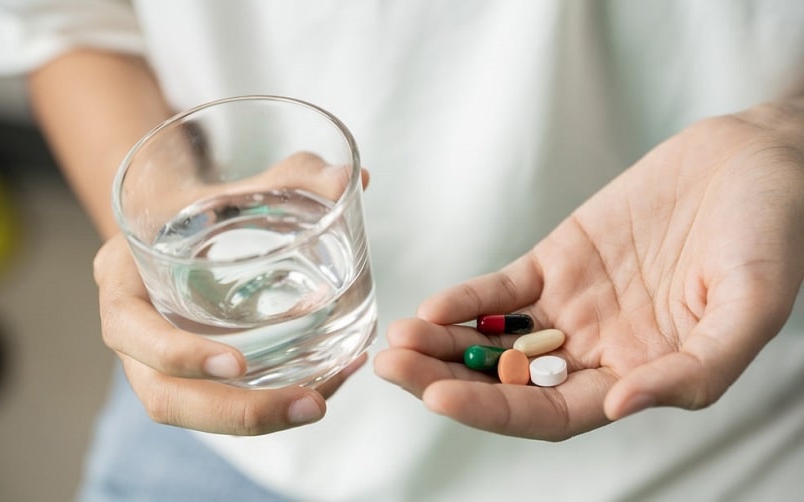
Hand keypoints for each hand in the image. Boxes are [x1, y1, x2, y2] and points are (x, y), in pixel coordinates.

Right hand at [94, 155, 370, 435]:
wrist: (181, 224)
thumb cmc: (204, 202)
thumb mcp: (236, 184)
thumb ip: (292, 177)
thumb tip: (355, 178)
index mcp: (124, 280)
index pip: (130, 330)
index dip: (178, 354)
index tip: (237, 362)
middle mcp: (135, 332)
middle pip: (165, 396)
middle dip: (239, 412)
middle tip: (311, 404)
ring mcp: (160, 362)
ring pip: (198, 412)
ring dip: (265, 417)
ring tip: (326, 401)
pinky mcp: (194, 375)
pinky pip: (228, 402)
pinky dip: (279, 400)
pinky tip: (333, 379)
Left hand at [375, 100, 803, 439]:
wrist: (752, 163)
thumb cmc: (768, 237)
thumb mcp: (751, 309)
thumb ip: (695, 368)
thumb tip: (626, 402)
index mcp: (640, 376)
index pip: (554, 415)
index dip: (496, 412)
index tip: (441, 398)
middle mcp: (597, 351)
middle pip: (510, 383)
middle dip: (448, 380)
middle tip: (391, 369)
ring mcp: (573, 307)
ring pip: (497, 339)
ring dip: (444, 343)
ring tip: (395, 341)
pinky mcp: (558, 261)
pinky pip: (504, 290)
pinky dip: (468, 300)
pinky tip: (432, 308)